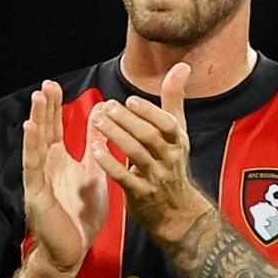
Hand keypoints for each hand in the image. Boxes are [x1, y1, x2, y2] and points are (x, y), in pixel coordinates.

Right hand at [22, 80, 108, 274]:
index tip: (54, 86)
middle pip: (43, 131)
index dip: (54, 108)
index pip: (54, 129)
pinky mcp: (36, 194)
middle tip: (46, 84)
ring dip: (36, 120)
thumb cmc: (81, 217)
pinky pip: (32, 166)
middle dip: (45, 108)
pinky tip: (30, 129)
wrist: (73, 251)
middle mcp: (45, 167)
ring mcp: (38, 180)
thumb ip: (95, 150)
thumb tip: (101, 122)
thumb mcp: (94, 175)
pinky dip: (31, 147)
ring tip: (37, 97)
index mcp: (58, 162)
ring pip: (36, 144)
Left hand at [90, 63, 210, 243]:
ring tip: (97, 121)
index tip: (128, 100)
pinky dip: (110, 162)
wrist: (177, 211)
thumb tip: (182, 66)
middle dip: (127, 121)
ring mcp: (156, 178)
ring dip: (115, 136)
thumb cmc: (172, 164)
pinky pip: (124, 177)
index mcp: (178, 142)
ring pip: (136, 154)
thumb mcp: (178, 132)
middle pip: (149, 136)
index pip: (168, 124)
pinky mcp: (141, 194)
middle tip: (106, 107)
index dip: (149, 111)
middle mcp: (169, 159)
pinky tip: (94, 149)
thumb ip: (174, 99)